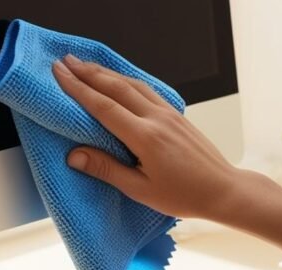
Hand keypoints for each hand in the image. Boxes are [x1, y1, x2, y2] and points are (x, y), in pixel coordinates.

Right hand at [51, 55, 240, 218]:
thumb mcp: (141, 190)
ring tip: (86, 65)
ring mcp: (169, 113)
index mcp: (146, 137)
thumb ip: (107, 169)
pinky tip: (119, 79)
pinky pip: (147, 90)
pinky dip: (127, 80)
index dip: (78, 89)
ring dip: (107, 73)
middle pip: (117, 87)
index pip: (104, 106)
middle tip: (65, 62)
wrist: (222, 190)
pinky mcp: (177, 115)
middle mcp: (157, 119)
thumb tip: (75, 155)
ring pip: (133, 84)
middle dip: (88, 72)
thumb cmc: (184, 195)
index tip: (59, 74)